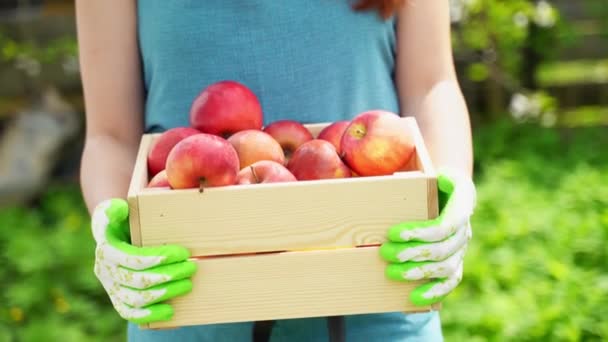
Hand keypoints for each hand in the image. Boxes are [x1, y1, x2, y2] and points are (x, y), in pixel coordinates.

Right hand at [92, 199, 196, 323]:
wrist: (114, 235)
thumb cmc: (122, 220)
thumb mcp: (116, 209)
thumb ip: (116, 209)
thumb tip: (119, 209)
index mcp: (106, 250)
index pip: (135, 259)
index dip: (160, 258)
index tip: (183, 253)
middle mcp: (105, 271)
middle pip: (139, 280)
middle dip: (169, 275)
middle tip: (192, 267)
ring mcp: (111, 288)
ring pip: (137, 299)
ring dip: (165, 293)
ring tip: (187, 284)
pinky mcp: (118, 299)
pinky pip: (130, 313)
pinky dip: (150, 315)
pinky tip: (170, 311)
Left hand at [380, 168, 475, 305]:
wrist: (446, 186)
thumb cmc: (430, 175)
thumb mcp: (427, 167)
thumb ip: (415, 175)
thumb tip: (392, 181)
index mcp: (464, 199)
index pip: (446, 224)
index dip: (420, 232)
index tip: (393, 233)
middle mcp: (466, 225)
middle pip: (443, 248)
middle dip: (412, 253)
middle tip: (384, 252)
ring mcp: (462, 245)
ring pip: (446, 266)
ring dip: (418, 272)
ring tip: (391, 272)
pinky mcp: (455, 260)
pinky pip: (450, 280)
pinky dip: (433, 291)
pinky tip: (413, 298)